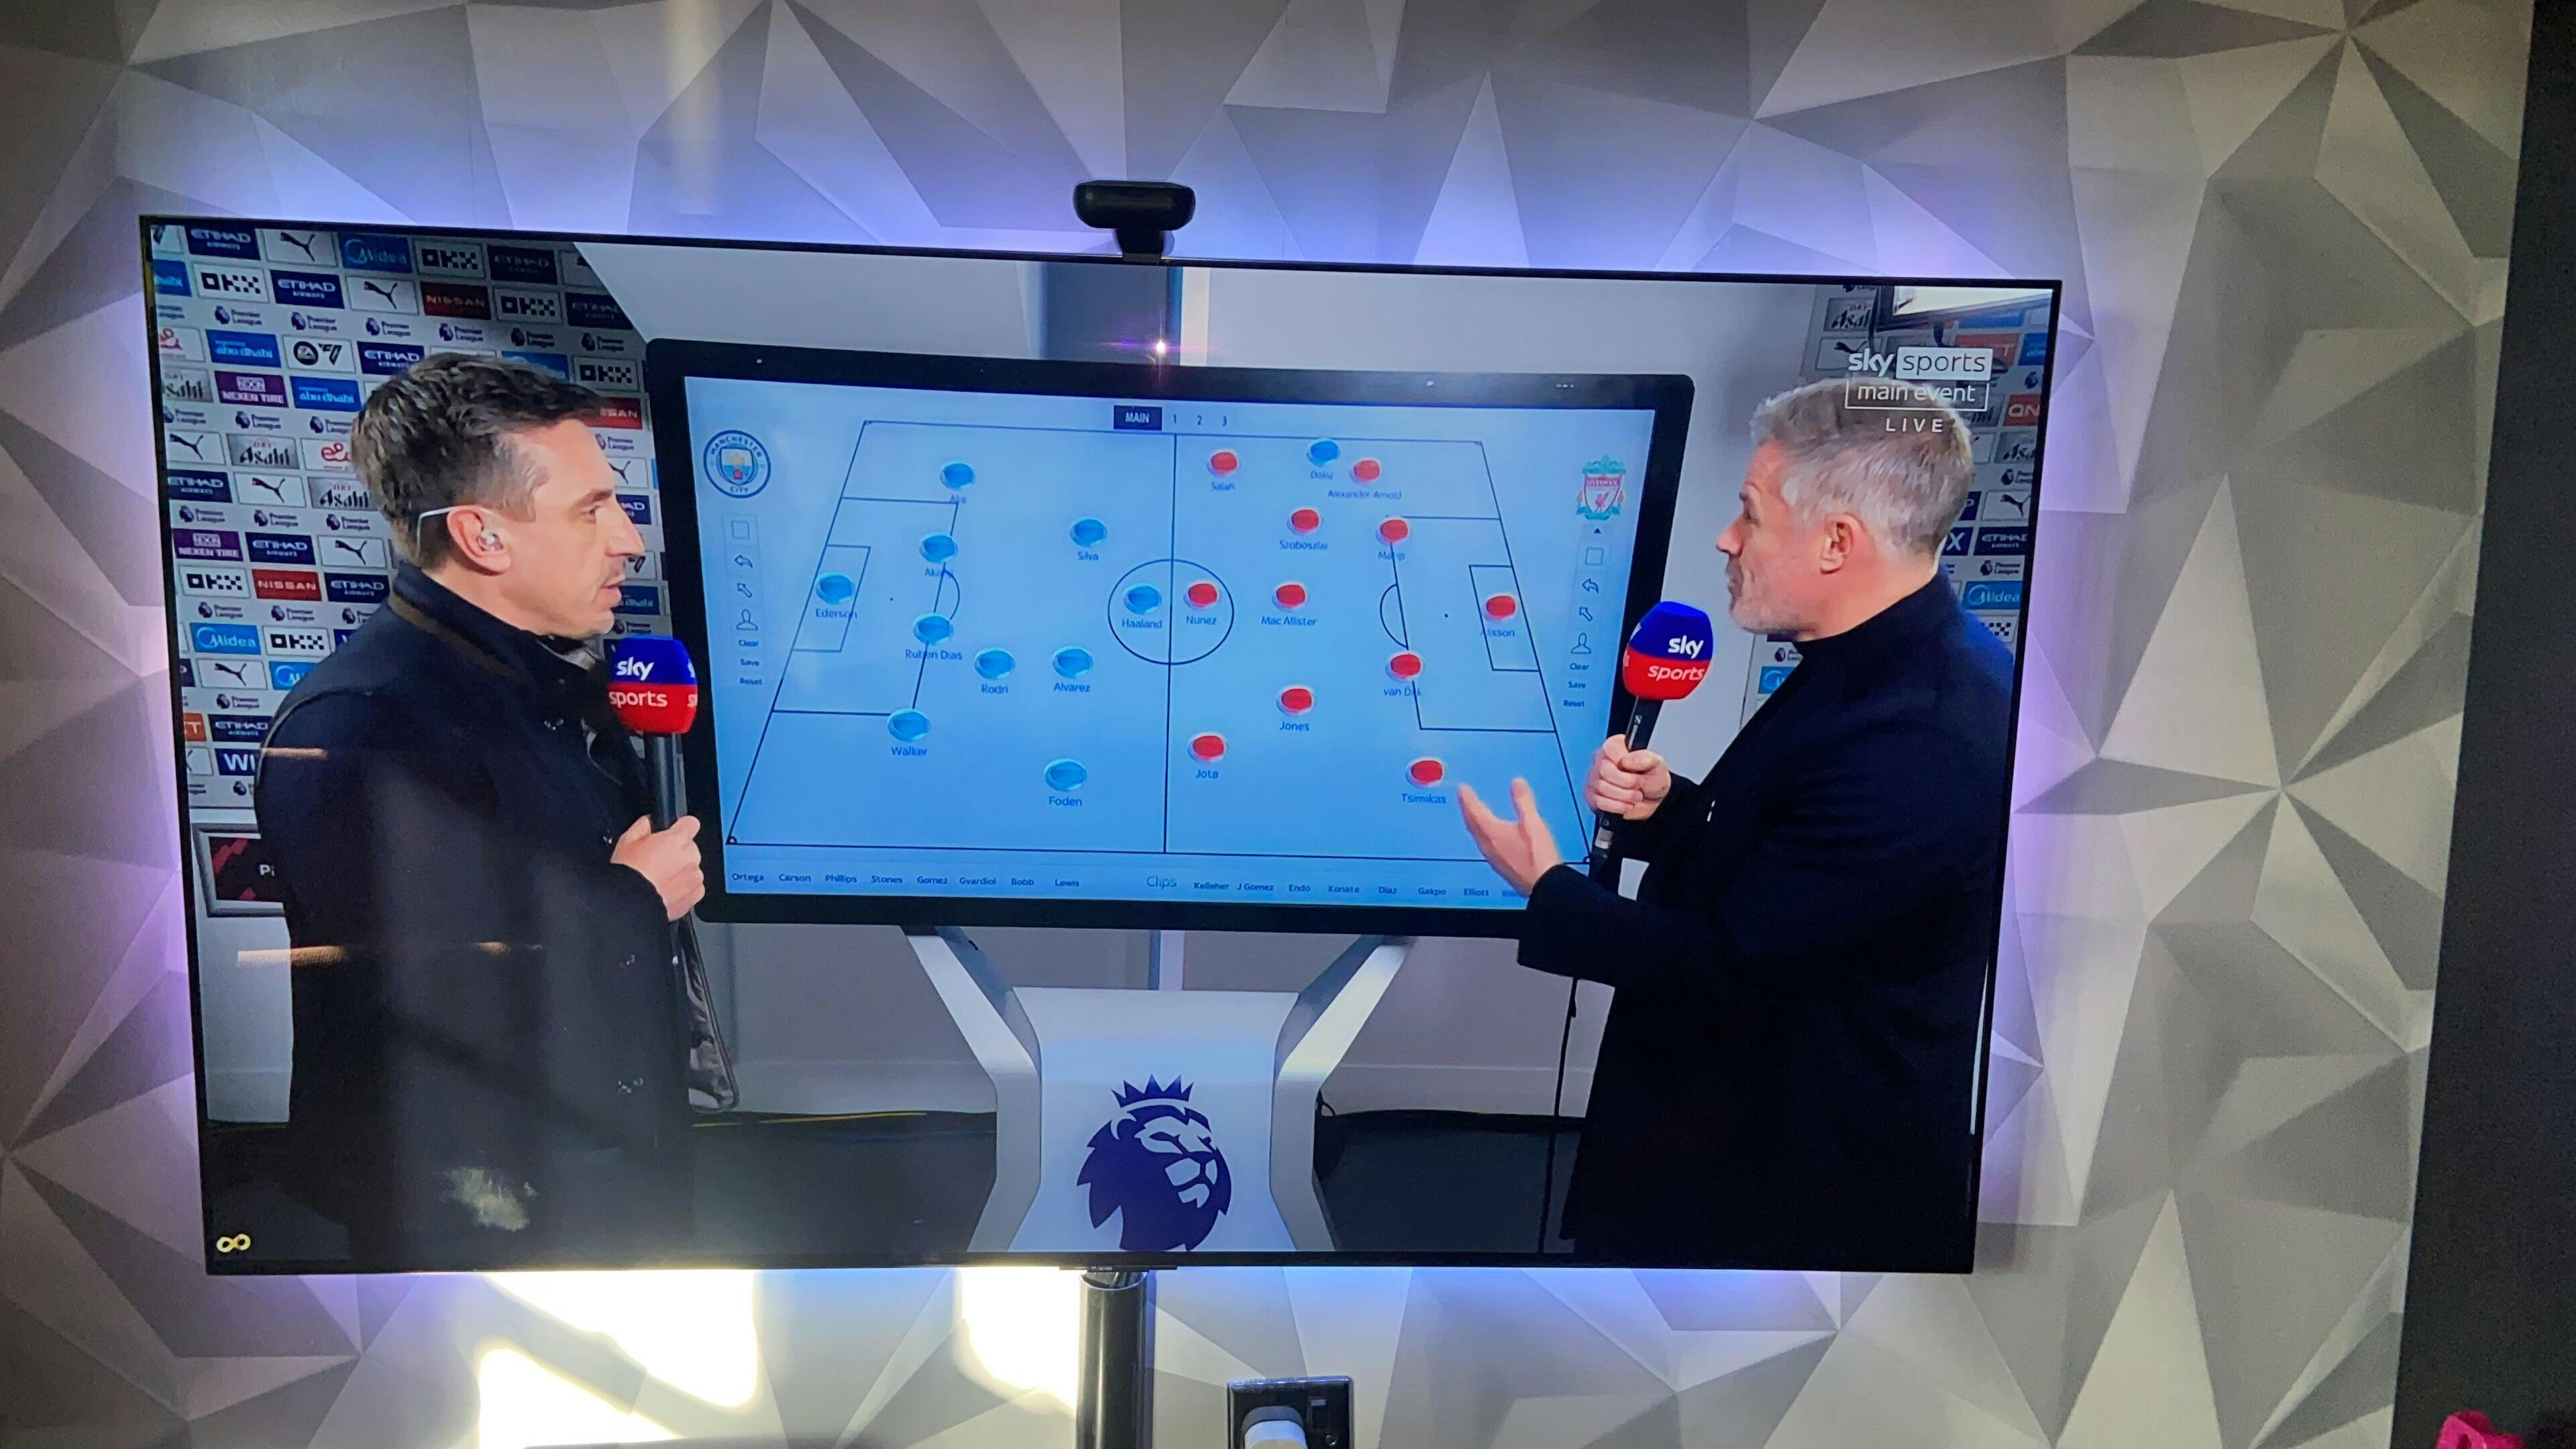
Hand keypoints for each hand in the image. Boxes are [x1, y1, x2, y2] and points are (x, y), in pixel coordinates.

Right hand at [612, 814, 703, 920]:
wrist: (630, 905)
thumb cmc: (627, 875)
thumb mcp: (626, 843)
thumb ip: (641, 828)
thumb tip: (647, 823)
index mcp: (675, 840)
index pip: (691, 824)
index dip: (682, 828)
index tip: (675, 833)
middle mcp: (689, 857)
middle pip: (691, 848)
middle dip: (678, 853)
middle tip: (659, 862)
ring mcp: (694, 877)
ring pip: (693, 868)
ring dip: (682, 872)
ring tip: (661, 881)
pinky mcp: (694, 896)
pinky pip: (695, 888)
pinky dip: (685, 889)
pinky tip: (668, 892)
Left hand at [1457, 778, 1563, 896]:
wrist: (1544, 886)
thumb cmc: (1538, 855)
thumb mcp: (1533, 823)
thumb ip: (1523, 802)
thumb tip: (1516, 783)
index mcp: (1493, 832)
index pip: (1474, 811)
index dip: (1467, 798)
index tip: (1461, 789)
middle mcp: (1488, 846)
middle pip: (1472, 825)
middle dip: (1466, 810)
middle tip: (1463, 800)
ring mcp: (1493, 858)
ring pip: (1476, 837)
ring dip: (1472, 824)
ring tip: (1472, 816)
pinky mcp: (1500, 867)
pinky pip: (1484, 847)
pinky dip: (1481, 836)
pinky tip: (1488, 838)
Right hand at [1586, 733, 1671, 819]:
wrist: (1652, 800)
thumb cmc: (1652, 779)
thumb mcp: (1658, 765)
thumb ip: (1645, 758)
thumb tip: (1625, 761)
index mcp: (1616, 746)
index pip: (1610, 750)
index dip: (1625, 764)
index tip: (1637, 771)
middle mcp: (1601, 760)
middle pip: (1605, 770)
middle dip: (1627, 782)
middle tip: (1638, 786)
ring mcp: (1594, 778)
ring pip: (1602, 787)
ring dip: (1624, 796)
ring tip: (1635, 796)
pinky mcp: (1592, 796)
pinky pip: (1598, 802)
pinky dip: (1616, 806)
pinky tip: (1626, 805)